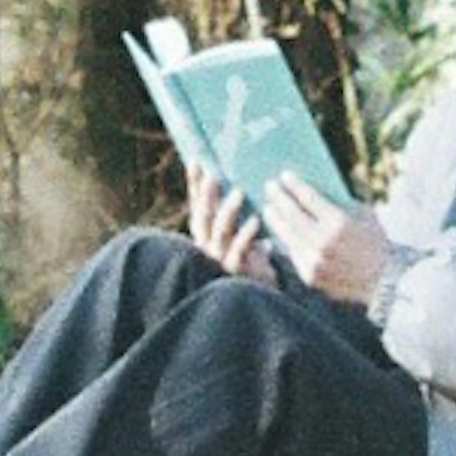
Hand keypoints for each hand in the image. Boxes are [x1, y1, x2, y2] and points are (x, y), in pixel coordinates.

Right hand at [185, 159, 274, 279]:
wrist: (259, 294)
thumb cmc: (249, 262)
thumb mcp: (241, 235)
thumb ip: (236, 217)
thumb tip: (238, 185)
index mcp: (206, 234)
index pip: (198, 204)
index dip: (195, 184)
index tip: (196, 161)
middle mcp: (207, 245)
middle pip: (204, 216)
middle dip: (207, 195)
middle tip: (213, 175)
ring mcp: (219, 258)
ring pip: (219, 231)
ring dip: (228, 210)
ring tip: (239, 192)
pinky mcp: (234, 270)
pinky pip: (239, 249)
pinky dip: (246, 234)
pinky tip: (255, 220)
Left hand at [263, 173, 391, 309]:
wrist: (383, 282)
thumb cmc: (374, 242)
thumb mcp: (363, 214)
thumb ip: (340, 201)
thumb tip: (312, 185)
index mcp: (339, 223)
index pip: (308, 198)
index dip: (294, 185)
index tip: (284, 175)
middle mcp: (324, 243)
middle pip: (291, 215)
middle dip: (278, 198)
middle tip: (270, 186)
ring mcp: (315, 262)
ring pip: (287, 236)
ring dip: (275, 219)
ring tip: (269, 207)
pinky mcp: (310, 276)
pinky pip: (293, 253)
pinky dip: (287, 240)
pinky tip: (282, 230)